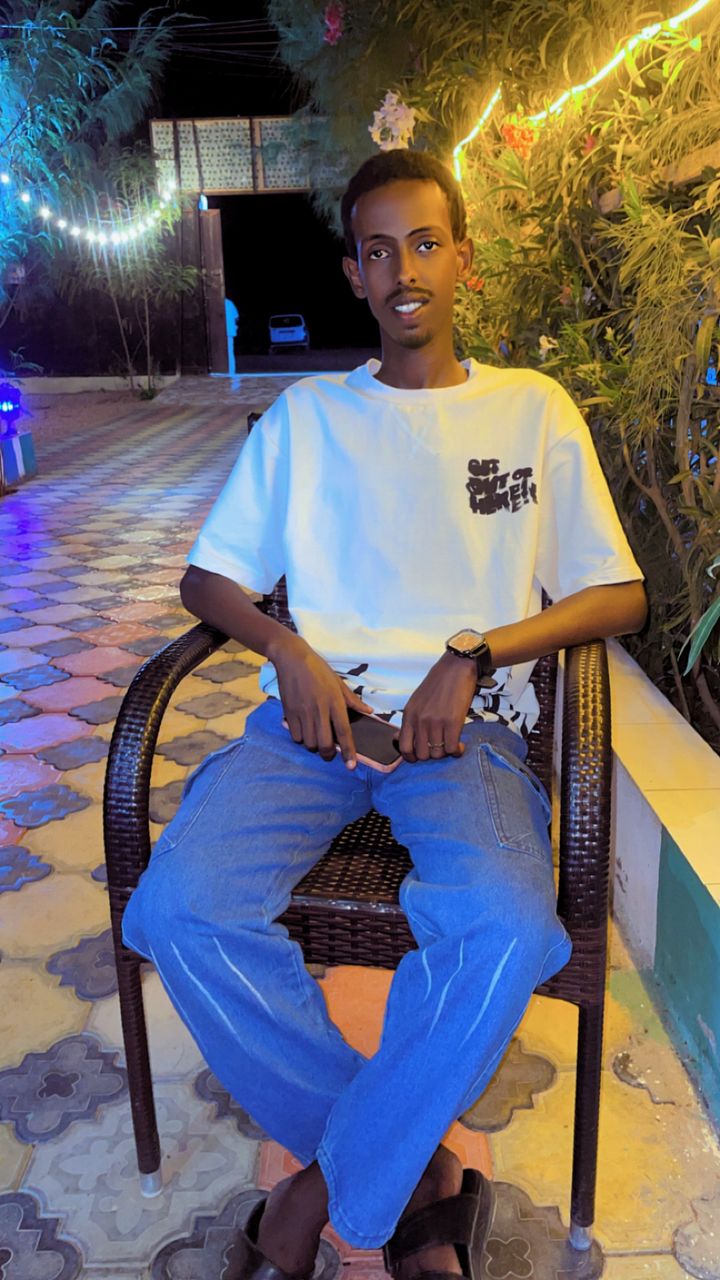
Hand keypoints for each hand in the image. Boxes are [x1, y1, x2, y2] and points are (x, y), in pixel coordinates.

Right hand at [269, 633, 372, 768]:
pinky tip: (304, 730)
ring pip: (309, 743)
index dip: (348, 751)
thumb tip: (368, 711)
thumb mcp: (339, 682)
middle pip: (324, 744)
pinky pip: (295, 736)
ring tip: (316, 738)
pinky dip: (301, 738)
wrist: (292, 658)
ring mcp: (302, 712)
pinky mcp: (289, 712)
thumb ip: (353, 700)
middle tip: (329, 752)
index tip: (351, 766)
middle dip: (328, 754)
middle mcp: (319, 710)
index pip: (344, 732)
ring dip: (314, 746)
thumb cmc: (319, 669)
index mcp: (334, 702)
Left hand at [398, 651, 476, 762]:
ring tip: (451, 744)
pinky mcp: (453, 722)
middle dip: (431, 755)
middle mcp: (420, 720)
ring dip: (445, 753)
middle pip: (422, 754)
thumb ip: (410, 721)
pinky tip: (460, 745)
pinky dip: (457, 751)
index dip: (411, 758)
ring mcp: (436, 722)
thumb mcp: (416, 701)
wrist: (456, 668)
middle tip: (439, 747)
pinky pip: (452, 748)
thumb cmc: (438, 684)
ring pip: (438, 753)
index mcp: (409, 715)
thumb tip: (398, 739)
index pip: (404, 747)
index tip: (419, 757)